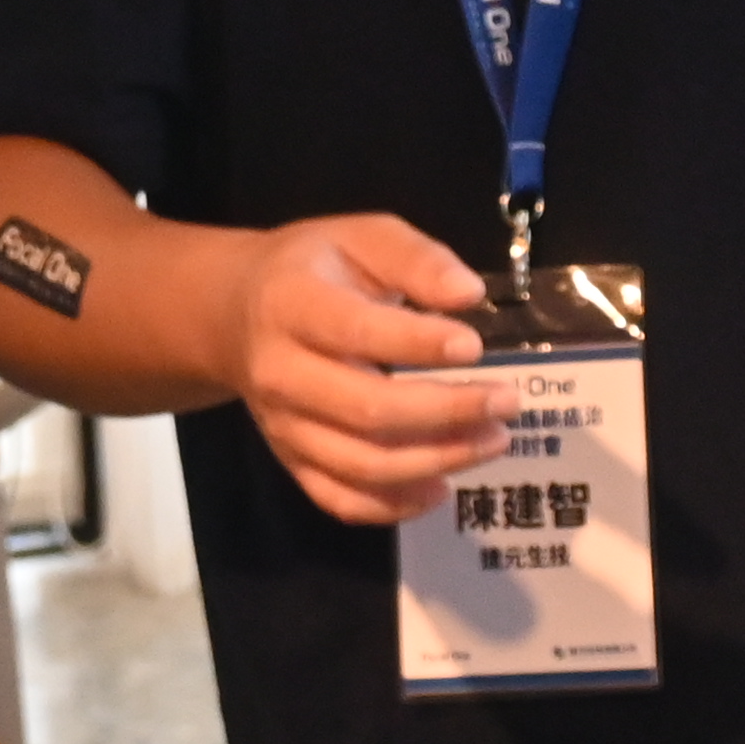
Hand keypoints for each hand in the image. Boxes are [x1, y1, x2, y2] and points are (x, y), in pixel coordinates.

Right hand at [222, 212, 508, 521]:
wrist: (237, 314)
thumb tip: (469, 295)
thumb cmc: (315, 269)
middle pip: (367, 410)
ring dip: (436, 460)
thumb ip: (415, 259)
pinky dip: (394, 506)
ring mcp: (284, 426)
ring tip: (493, 441)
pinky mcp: (291, 461)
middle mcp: (280, 373)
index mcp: (293, 305)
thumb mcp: (361, 237)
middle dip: (447, 412)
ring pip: (361, 464)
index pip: (358, 332)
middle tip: (507, 402)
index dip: (419, 343)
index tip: (475, 346)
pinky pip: (341, 500)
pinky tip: (442, 487)